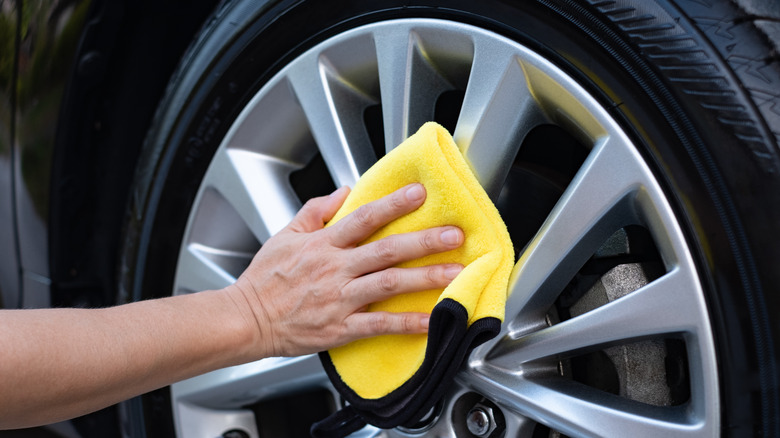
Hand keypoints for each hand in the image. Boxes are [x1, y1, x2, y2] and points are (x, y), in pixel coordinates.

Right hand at [227, 183, 463, 357]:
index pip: (364, 218)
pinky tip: (430, 321)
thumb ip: (315, 211)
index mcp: (322, 245)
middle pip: (386, 250)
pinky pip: (378, 325)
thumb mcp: (284, 236)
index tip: (419, 194)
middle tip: (454, 234)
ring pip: (388, 284)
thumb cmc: (263, 280)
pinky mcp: (340, 328)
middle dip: (423, 241)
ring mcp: (339, 299)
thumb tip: (343, 191)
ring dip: (424, 278)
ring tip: (455, 272)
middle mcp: (335, 269)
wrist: (245, 319)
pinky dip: (405, 323)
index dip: (393, 204)